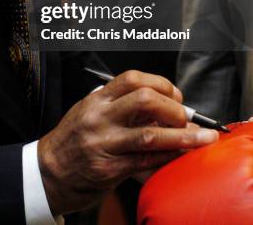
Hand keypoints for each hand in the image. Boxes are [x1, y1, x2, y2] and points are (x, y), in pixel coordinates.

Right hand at [38, 70, 217, 214]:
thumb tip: (167, 108)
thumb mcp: (92, 113)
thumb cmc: (74, 140)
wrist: (48, 173)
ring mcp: (104, 144)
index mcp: (97, 99)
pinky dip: (169, 157)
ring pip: (151, 135)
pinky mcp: (109, 170)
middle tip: (185, 117)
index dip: (162, 84)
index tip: (176, 95)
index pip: (133, 79)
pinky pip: (147, 162)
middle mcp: (100, 118)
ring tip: (204, 138)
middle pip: (145, 100)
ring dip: (183, 136)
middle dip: (174, 108)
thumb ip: (123, 107)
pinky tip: (182, 155)